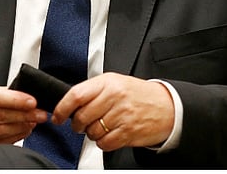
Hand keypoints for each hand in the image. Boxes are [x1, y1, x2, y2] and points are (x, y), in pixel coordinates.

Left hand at [51, 73, 174, 151]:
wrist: (168, 106)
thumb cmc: (140, 95)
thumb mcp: (116, 83)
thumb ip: (93, 90)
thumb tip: (68, 104)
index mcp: (108, 82)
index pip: (76, 95)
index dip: (62, 108)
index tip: (58, 116)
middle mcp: (115, 97)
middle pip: (81, 116)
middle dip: (77, 125)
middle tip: (83, 123)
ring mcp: (122, 115)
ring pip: (92, 132)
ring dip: (93, 134)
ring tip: (104, 126)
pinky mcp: (128, 131)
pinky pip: (104, 143)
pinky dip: (104, 142)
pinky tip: (111, 134)